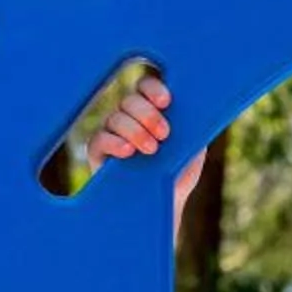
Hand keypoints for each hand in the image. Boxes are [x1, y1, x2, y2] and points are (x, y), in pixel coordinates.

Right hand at [87, 72, 206, 217]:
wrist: (165, 205)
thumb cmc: (179, 174)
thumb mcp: (192, 147)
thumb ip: (191, 124)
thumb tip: (193, 104)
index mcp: (151, 110)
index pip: (146, 86)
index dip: (154, 88)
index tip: (166, 101)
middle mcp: (129, 117)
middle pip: (130, 99)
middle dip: (148, 114)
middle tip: (164, 134)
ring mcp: (111, 133)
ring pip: (116, 118)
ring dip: (135, 131)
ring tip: (152, 150)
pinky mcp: (98, 152)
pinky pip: (100, 139)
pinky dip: (114, 142)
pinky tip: (128, 151)